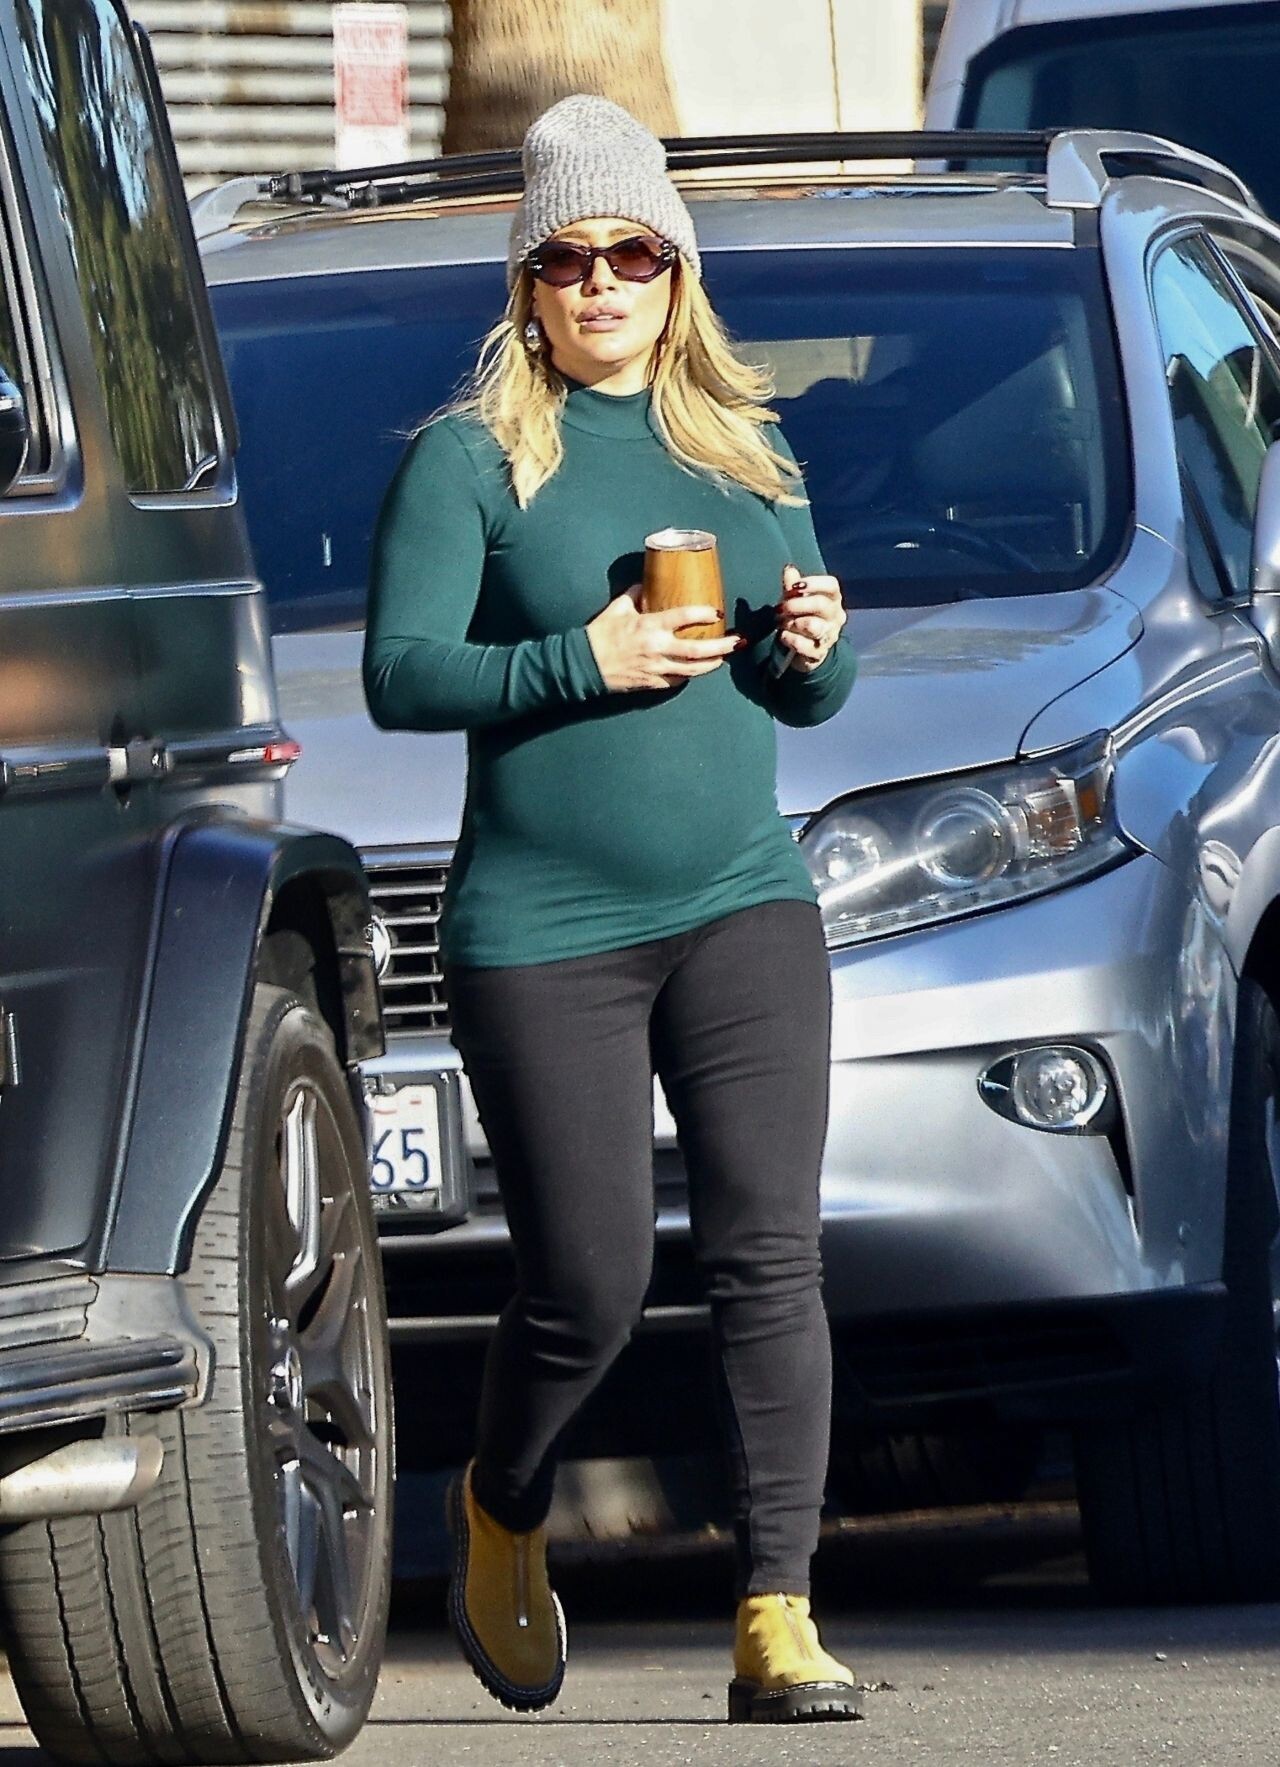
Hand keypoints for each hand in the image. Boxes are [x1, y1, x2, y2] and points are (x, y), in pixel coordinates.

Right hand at [586, 588, 740, 691]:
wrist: (585, 664)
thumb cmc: (599, 634)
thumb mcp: (618, 608)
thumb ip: (635, 594)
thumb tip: (646, 583)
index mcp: (650, 626)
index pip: (684, 617)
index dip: (704, 614)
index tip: (717, 612)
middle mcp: (657, 649)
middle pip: (697, 651)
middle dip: (721, 647)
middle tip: (736, 642)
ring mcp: (656, 669)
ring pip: (692, 670)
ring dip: (711, 665)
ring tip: (723, 659)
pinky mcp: (651, 683)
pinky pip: (676, 681)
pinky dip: (688, 676)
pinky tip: (696, 671)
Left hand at [775, 564, 846, 673]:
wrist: (805, 651)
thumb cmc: (802, 619)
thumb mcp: (797, 601)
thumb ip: (793, 586)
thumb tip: (789, 569)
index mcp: (833, 600)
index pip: (831, 586)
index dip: (813, 583)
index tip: (795, 586)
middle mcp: (836, 617)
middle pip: (820, 604)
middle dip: (796, 605)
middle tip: (780, 608)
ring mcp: (829, 636)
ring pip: (813, 626)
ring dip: (792, 622)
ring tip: (781, 623)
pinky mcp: (818, 654)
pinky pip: (802, 644)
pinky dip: (789, 639)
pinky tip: (783, 636)